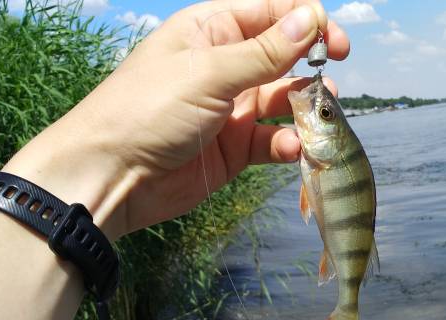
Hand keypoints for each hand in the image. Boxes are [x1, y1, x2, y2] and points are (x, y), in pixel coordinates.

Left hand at [3, 0, 348, 238]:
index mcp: (212, 30)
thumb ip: (264, 52)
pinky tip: (293, 149)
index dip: (307, 22)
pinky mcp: (235, 149)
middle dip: (311, 67)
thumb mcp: (209, 73)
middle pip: (284, 56)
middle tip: (331, 86)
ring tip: (322, 117)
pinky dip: (289, 144)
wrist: (111, 177)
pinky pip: (274, 140)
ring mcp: (232, 108)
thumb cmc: (147, 110)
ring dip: (306, 108)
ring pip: (284, 100)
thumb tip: (311, 19)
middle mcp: (225, 65)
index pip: (271, 12)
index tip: (334, 43)